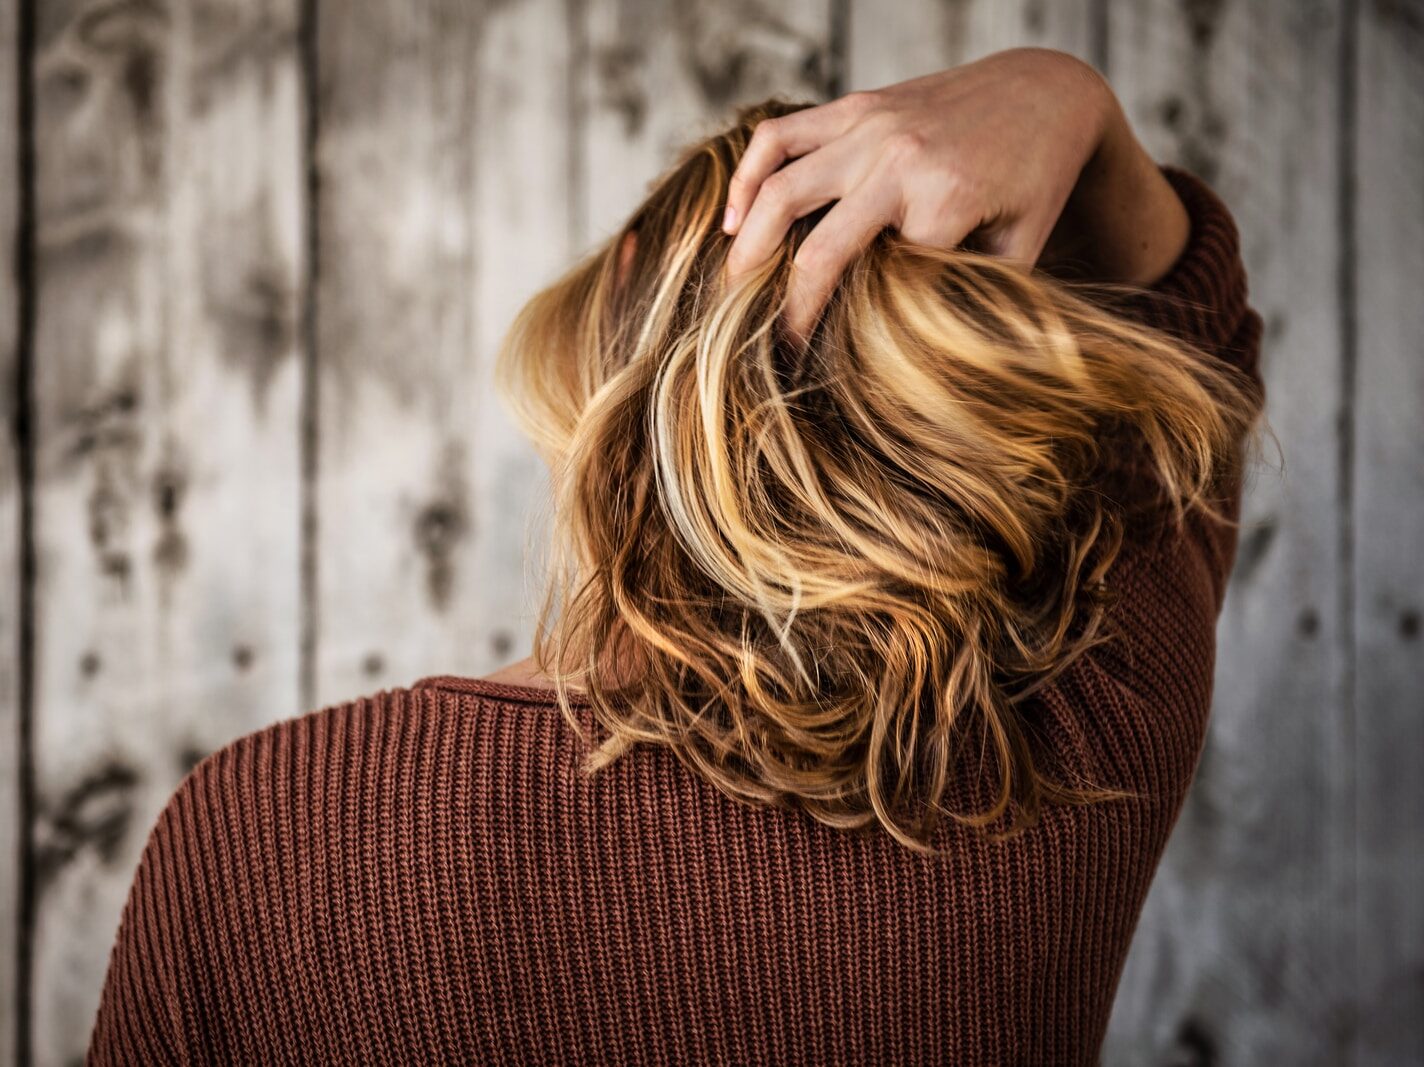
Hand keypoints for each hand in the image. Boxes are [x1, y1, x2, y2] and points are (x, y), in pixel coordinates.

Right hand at [721, 48, 1125, 342]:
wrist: (1047, 90)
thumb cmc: (1037, 181)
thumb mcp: (1022, 250)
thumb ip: (972, 297)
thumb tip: (923, 363)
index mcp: (946, 199)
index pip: (878, 286)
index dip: (849, 331)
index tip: (826, 370)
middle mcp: (899, 159)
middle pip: (815, 249)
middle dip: (783, 309)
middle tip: (760, 349)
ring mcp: (869, 126)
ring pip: (779, 188)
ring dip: (746, 247)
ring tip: (730, 290)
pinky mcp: (853, 106)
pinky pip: (779, 137)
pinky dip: (746, 177)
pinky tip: (732, 218)